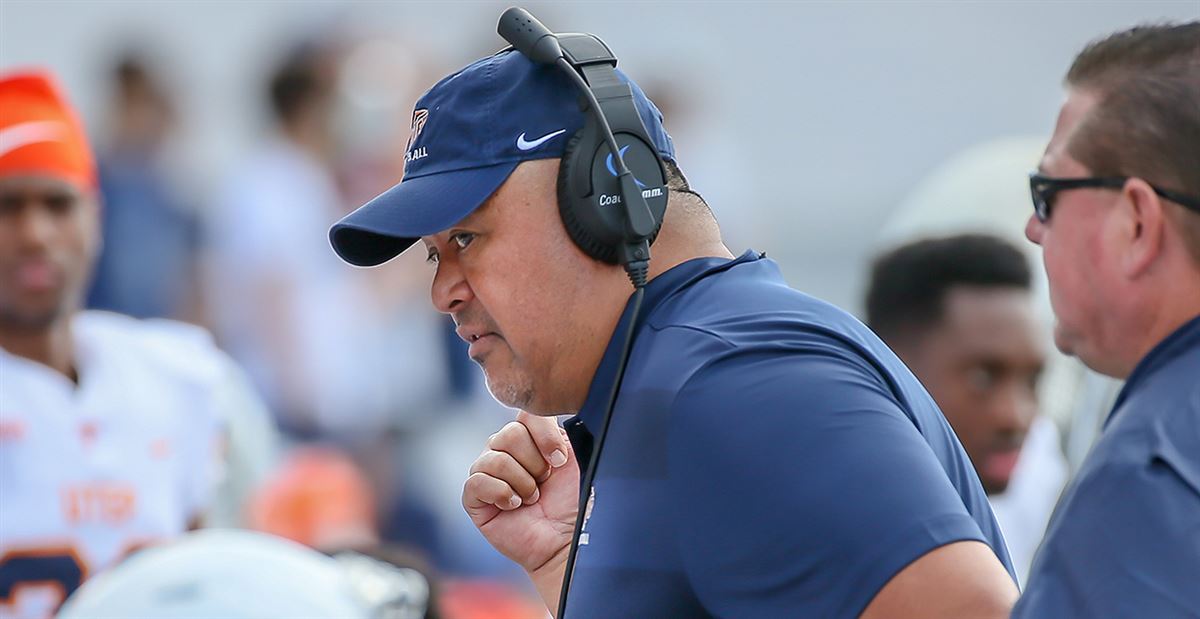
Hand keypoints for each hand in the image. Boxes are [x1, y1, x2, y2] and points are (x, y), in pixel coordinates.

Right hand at [463, 411, 578, 575]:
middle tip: (544, 484)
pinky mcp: (474, 498)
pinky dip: (501, 493)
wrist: (567, 542)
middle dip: (534, 464)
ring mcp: (488, 472)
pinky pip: (477, 481)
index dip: (543, 435)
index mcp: (531, 437)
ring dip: (521, 482)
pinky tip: (514, 506)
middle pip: (508, 434)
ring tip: (532, 498)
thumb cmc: (575, 502)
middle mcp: (506, 450)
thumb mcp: (577, 459)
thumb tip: (555, 405)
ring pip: (493, 458)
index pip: (525, 414)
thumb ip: (565, 430)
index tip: (561, 461)